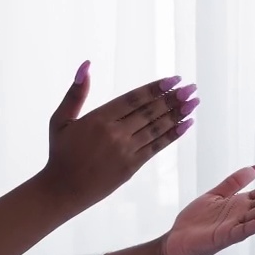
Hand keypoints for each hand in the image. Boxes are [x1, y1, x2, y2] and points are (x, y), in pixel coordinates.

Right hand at [39, 61, 198, 208]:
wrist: (62, 189)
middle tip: (191, 87)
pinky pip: (156, 147)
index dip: (156, 88)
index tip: (174, 79)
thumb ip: (75, 93)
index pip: (134, 99)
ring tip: (194, 102)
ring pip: (157, 128)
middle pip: (150, 111)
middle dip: (173, 98)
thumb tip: (86, 65)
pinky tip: (186, 125)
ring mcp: (125, 151)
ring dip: (178, 114)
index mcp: (98, 119)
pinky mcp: (131, 166)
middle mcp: (115, 134)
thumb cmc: (60, 152)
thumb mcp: (60, 120)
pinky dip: (173, 135)